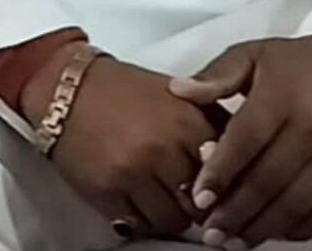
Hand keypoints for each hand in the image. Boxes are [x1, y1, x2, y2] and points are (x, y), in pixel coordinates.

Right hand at [44, 53, 223, 240]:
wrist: (64, 88)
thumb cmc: (124, 91)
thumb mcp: (178, 94)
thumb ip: (214, 120)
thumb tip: (247, 154)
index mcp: (186, 120)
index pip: (228, 171)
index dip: (228, 184)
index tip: (224, 188)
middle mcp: (162, 148)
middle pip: (204, 202)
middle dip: (202, 204)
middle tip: (196, 200)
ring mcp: (133, 173)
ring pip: (174, 220)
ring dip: (174, 215)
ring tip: (167, 200)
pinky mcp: (106, 192)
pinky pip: (140, 224)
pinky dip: (145, 219)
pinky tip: (143, 203)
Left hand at [170, 36, 311, 245]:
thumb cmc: (307, 64)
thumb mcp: (258, 54)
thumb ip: (218, 74)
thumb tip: (178, 90)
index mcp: (281, 97)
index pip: (245, 142)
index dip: (221, 173)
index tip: (199, 198)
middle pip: (268, 180)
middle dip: (236, 212)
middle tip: (211, 234)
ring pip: (295, 203)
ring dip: (263, 227)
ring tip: (236, 241)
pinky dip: (300, 228)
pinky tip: (277, 233)